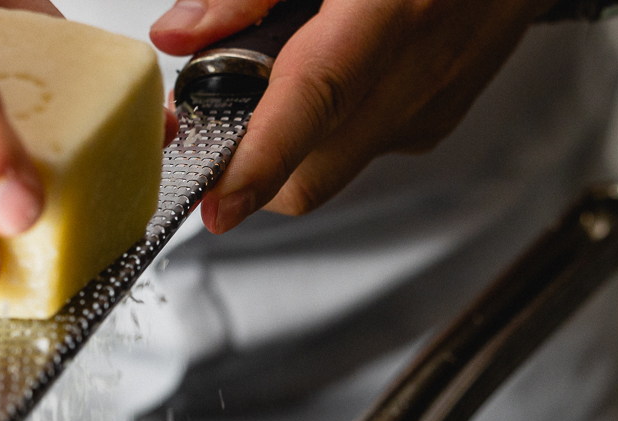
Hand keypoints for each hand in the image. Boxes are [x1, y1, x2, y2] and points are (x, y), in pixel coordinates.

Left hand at [150, 0, 551, 232]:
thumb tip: (179, 36)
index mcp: (388, 12)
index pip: (315, 99)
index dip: (262, 160)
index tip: (219, 203)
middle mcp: (417, 70)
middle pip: (311, 170)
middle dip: (253, 164)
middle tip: (224, 111)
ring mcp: (432, 107)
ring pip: (330, 168)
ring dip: (292, 143)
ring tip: (290, 72)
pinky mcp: (438, 122)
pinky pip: (362, 147)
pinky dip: (330, 127)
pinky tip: (341, 72)